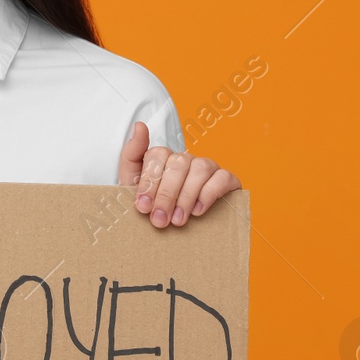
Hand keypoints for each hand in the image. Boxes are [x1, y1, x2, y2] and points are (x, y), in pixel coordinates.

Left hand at [117, 120, 240, 228]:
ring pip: (200, 169)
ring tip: (177, 220)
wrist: (172, 233)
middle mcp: (187, 159)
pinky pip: (223, 178)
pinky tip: (197, 211)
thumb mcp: (133, 182)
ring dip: (186, 196)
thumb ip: (132, 153)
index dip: (149, 182)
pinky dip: (209, 194)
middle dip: (166, 194)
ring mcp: (208, 167)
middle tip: (159, 220)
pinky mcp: (227, 180)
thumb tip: (140, 125)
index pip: (158, 155)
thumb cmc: (153, 206)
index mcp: (164, 157)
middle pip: (178, 164)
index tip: (143, 206)